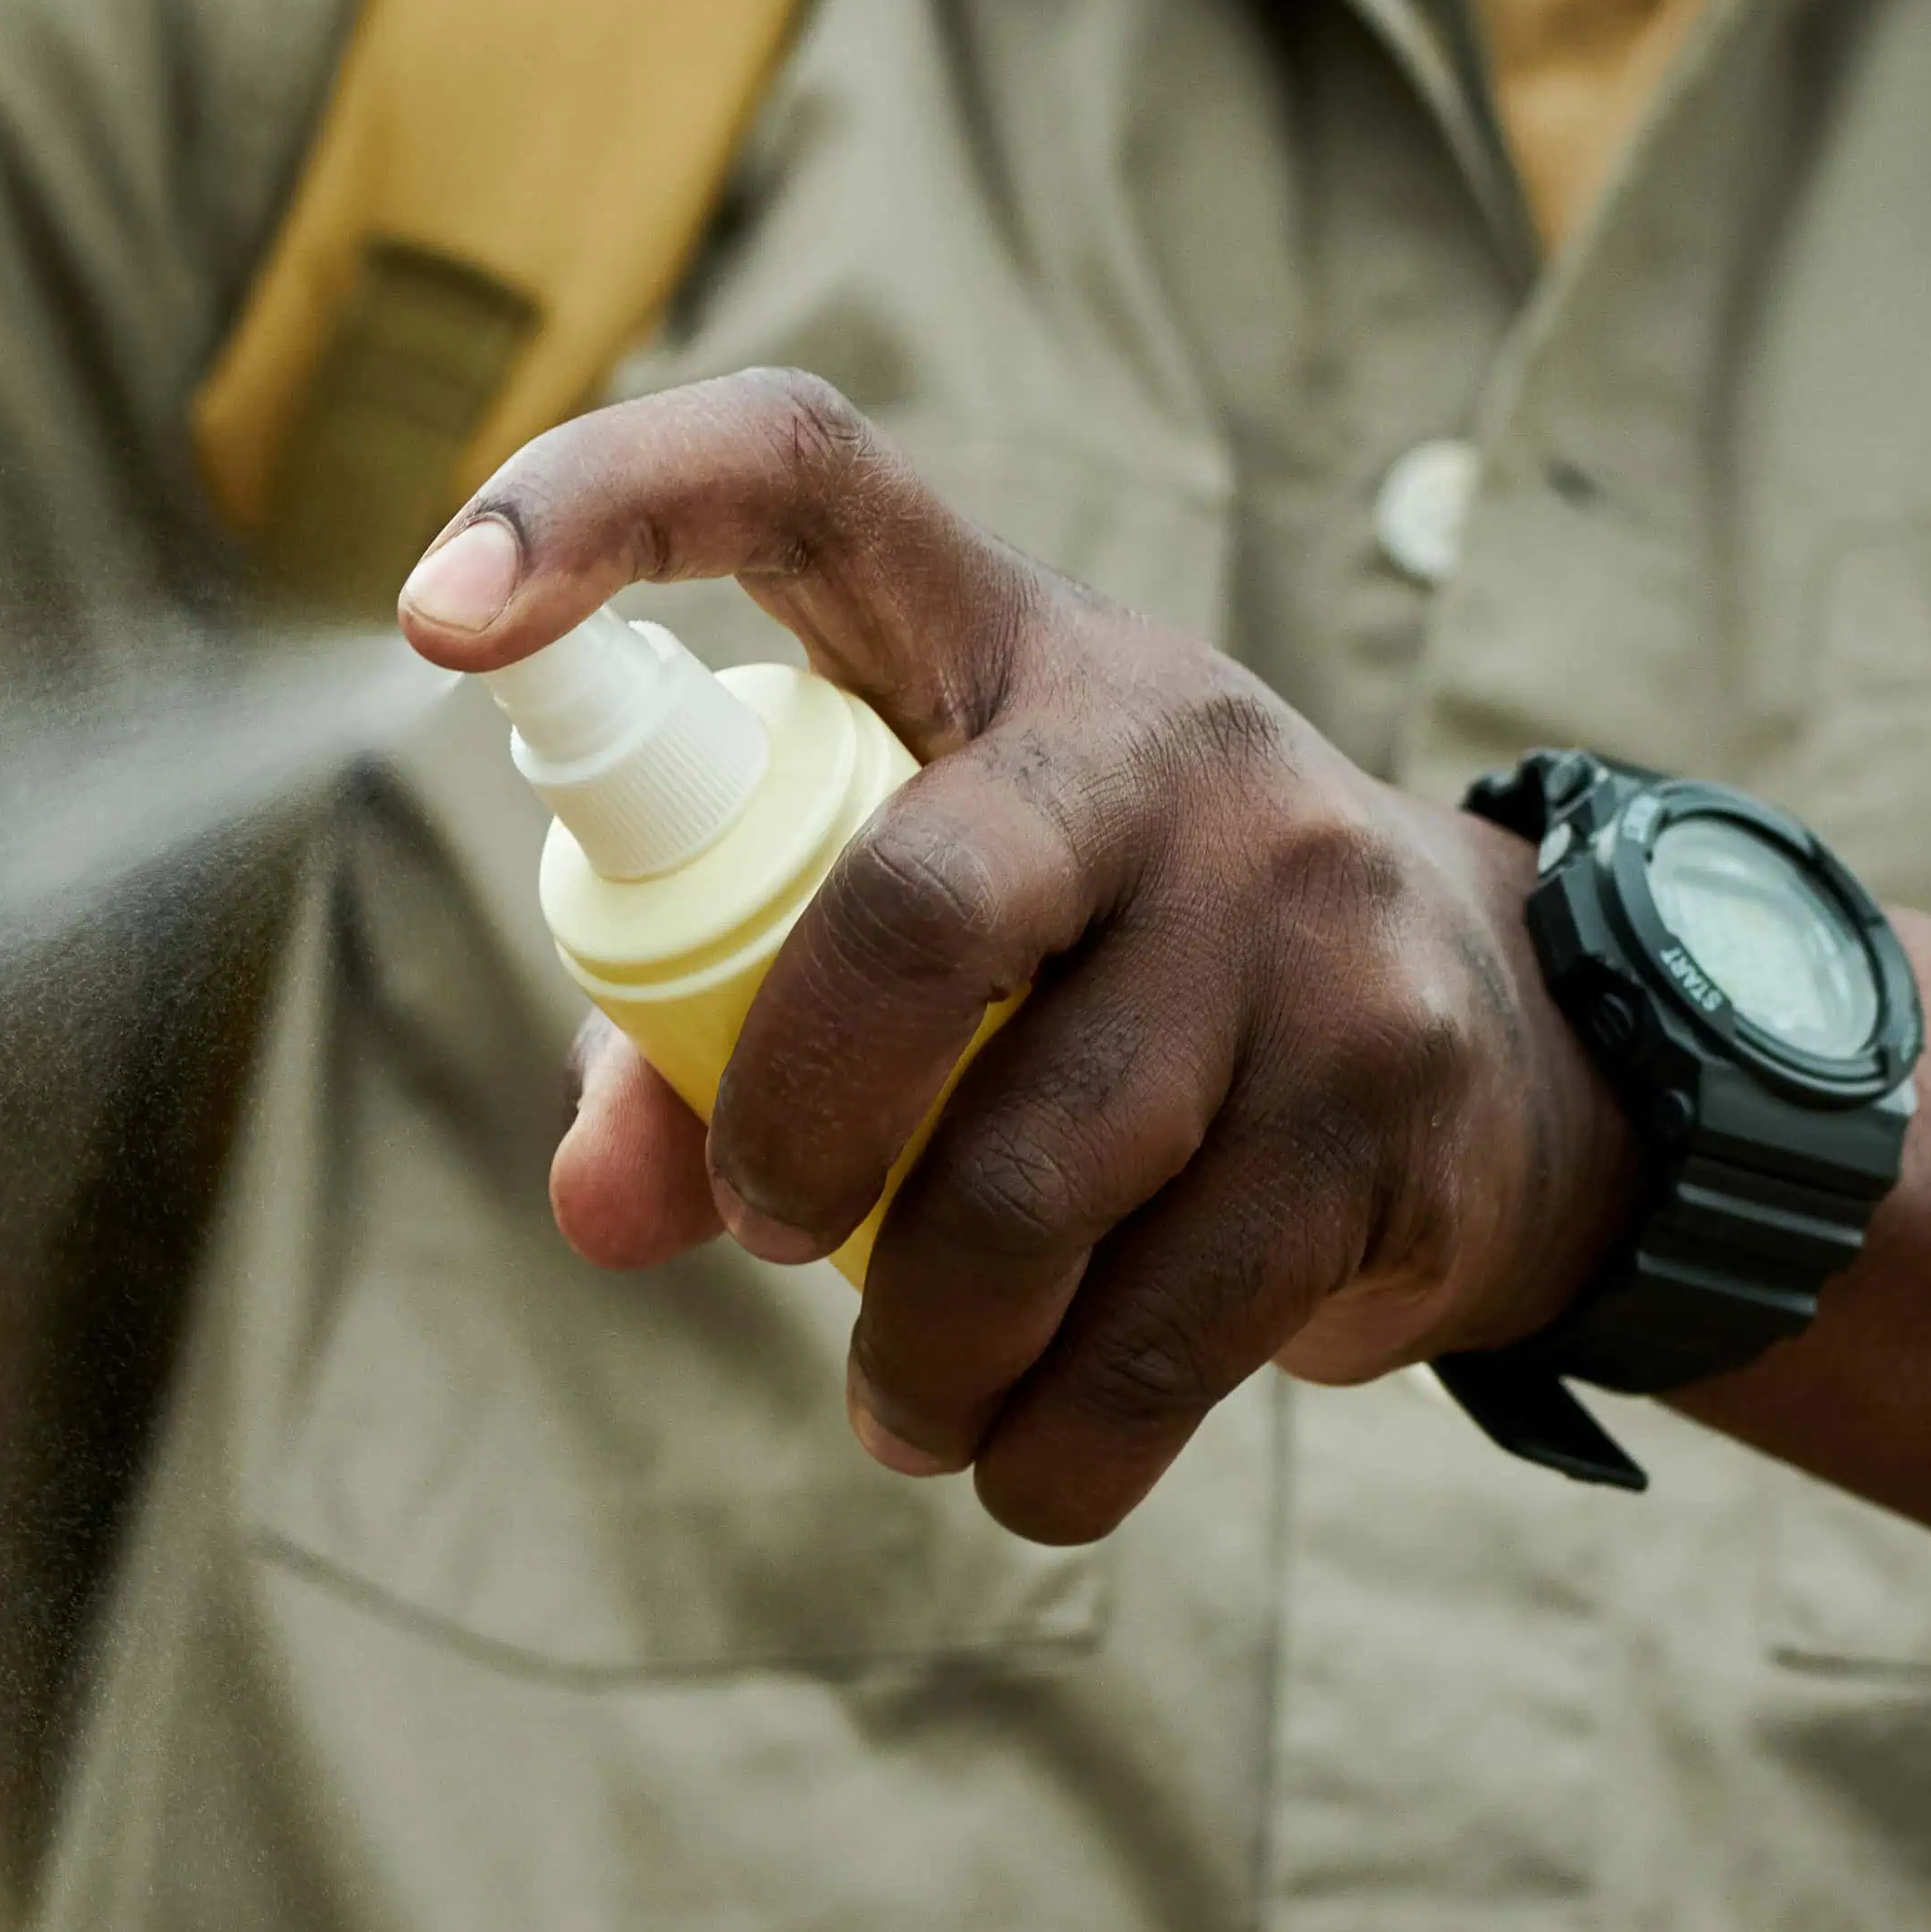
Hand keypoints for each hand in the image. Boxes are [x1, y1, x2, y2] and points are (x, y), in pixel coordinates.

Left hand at [398, 371, 1630, 1543]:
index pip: (800, 473)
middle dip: (796, 1125)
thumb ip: (707, 1033)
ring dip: (929, 1354)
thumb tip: (602, 1213)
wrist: (1494, 1035)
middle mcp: (1163, 735)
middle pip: (915, 915)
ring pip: (1034, 1181)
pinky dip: (1059, 1443)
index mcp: (994, 636)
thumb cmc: (1111, 964)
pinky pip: (1166, 1327)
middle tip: (772, 1241)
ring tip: (907, 1410)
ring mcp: (1302, 906)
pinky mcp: (1395, 1090)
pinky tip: (1030, 1458)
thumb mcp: (926, 920)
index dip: (604, 504)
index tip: (436, 618)